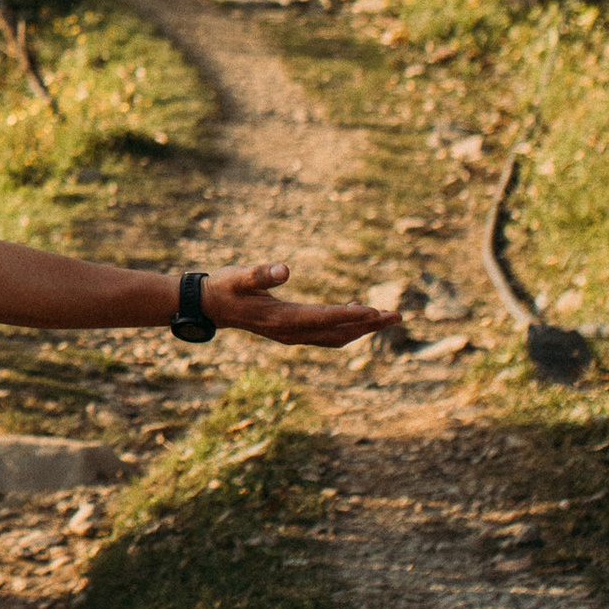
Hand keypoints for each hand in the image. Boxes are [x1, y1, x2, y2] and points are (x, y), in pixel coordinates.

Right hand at [206, 261, 398, 348]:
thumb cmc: (225, 288)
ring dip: (363, 329)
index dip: (350, 315)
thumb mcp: (239, 276)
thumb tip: (285, 269)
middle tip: (398, 316)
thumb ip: (260, 273)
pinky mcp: (293, 332)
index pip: (324, 319)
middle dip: (369, 325)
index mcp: (282, 319)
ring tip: (387, 318)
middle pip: (338, 334)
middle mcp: (292, 333)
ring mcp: (293, 336)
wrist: (210, 307)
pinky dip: (347, 327)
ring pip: (336, 338)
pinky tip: (356, 311)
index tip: (375, 311)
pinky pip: (328, 335)